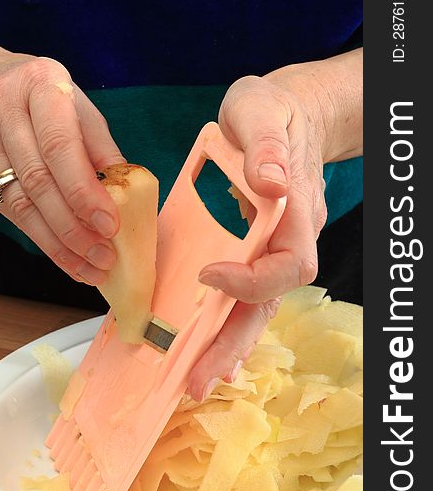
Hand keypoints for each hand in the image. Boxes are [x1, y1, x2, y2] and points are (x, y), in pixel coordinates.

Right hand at [0, 40, 123, 284]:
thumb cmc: (47, 96)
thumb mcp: (81, 107)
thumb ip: (101, 149)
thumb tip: (127, 195)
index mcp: (40, 86)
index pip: (60, 146)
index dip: (84, 191)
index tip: (109, 225)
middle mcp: (4, 111)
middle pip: (38, 181)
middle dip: (74, 228)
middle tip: (104, 257)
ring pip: (20, 205)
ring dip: (58, 244)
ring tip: (90, 268)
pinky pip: (10, 212)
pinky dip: (42, 240)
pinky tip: (67, 258)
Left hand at [187, 50, 362, 400]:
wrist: (280, 117)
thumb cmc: (268, 112)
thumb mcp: (260, 110)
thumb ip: (265, 143)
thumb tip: (270, 183)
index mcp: (294, 210)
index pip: (288, 262)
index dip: (252, 279)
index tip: (210, 274)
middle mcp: (288, 239)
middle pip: (270, 304)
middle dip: (234, 341)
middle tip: (199, 378)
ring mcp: (271, 249)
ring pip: (256, 309)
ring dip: (225, 345)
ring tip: (195, 379)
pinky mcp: (252, 250)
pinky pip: (242, 296)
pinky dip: (223, 325)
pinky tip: (203, 348)